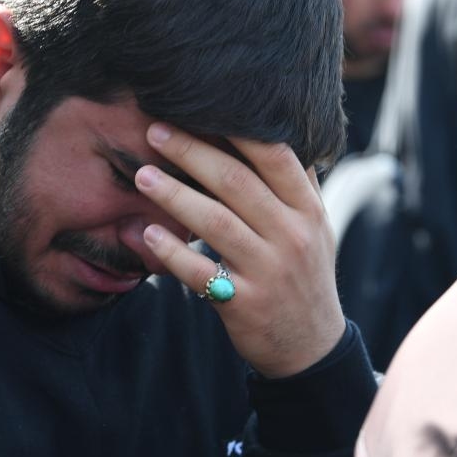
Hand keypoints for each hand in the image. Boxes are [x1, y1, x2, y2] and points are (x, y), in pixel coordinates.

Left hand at [134, 122, 345, 378]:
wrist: (310, 347)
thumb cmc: (304, 275)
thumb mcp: (315, 227)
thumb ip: (296, 183)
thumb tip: (275, 130)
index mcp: (307, 210)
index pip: (275, 156)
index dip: (235, 129)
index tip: (197, 109)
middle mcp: (292, 235)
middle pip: (237, 182)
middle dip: (192, 152)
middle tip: (154, 131)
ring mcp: (269, 271)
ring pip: (217, 223)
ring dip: (174, 195)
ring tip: (142, 176)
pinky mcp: (246, 304)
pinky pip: (202, 273)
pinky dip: (173, 252)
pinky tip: (147, 234)